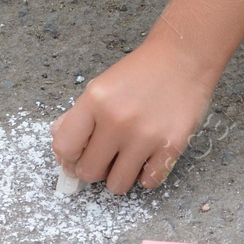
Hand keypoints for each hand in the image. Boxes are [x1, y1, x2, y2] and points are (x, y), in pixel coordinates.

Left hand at [52, 30, 218, 194]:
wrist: (183, 58)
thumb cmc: (139, 73)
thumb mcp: (101, 86)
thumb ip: (77, 116)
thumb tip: (60, 146)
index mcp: (95, 101)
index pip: (64, 147)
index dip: (68, 156)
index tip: (78, 154)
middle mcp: (118, 120)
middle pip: (88, 172)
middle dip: (94, 168)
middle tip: (105, 156)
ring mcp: (145, 136)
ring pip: (117, 185)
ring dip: (118, 176)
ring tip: (126, 159)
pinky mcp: (171, 146)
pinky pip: (148, 183)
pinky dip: (146, 175)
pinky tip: (148, 157)